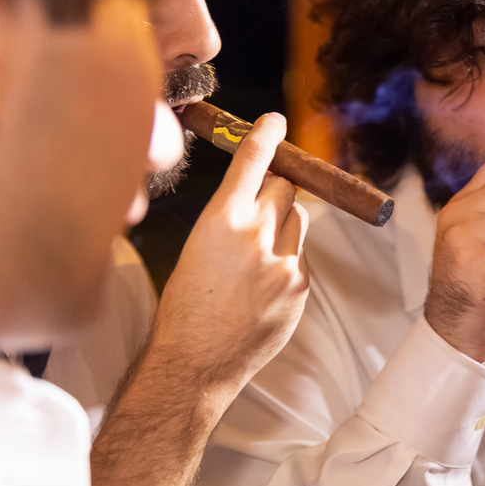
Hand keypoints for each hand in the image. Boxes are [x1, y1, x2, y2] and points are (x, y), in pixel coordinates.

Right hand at [151, 113, 309, 399]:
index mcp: (220, 219)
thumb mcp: (196, 248)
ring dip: (283, 227)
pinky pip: (300, 258)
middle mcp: (256, 234)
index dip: (266, 136)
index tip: (276, 122)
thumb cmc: (184, 306)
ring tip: (253, 260)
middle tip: (260, 207)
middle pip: (285, 187)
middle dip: (276, 189)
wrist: (193, 364)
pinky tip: (260, 290)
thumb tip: (259, 198)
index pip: (252, 161)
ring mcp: (284, 261)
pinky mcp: (301, 286)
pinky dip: (286, 264)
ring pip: (297, 220)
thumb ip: (230, 220)